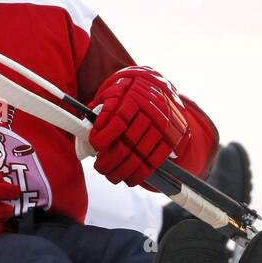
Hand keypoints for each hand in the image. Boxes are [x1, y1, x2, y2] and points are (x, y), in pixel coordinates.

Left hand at [88, 66, 189, 186]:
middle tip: (100, 168)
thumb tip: (89, 136)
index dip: (104, 138)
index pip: (118, 122)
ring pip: (141, 156)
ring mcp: (163, 126)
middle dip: (110, 161)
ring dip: (123, 171)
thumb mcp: (111, 94)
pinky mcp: (171, 138)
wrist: (154, 85)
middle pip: (128, 144)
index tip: (96, 146)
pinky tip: (130, 178)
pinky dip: (142, 173)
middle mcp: (150, 113)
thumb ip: (100, 113)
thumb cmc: (126, 93)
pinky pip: (156, 160)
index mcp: (132, 99)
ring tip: (112, 175)